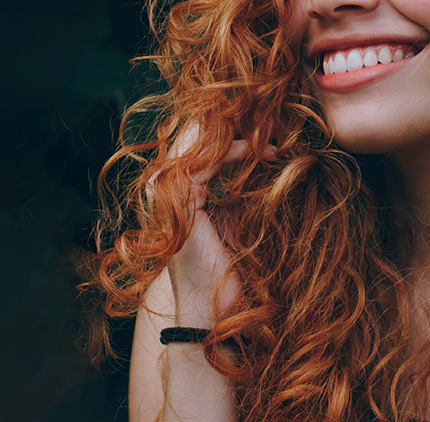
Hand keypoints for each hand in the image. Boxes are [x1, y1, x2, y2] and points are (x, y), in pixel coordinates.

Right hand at [149, 128, 269, 326]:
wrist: (213, 311)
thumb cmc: (227, 271)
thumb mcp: (234, 221)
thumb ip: (236, 192)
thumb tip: (264, 163)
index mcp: (175, 193)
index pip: (195, 145)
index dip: (229, 132)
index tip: (265, 134)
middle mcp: (164, 192)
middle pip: (190, 138)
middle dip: (229, 124)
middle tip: (265, 118)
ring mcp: (167, 199)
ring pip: (195, 144)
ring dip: (234, 134)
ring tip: (264, 133)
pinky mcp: (180, 208)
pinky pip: (204, 164)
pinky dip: (232, 152)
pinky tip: (256, 152)